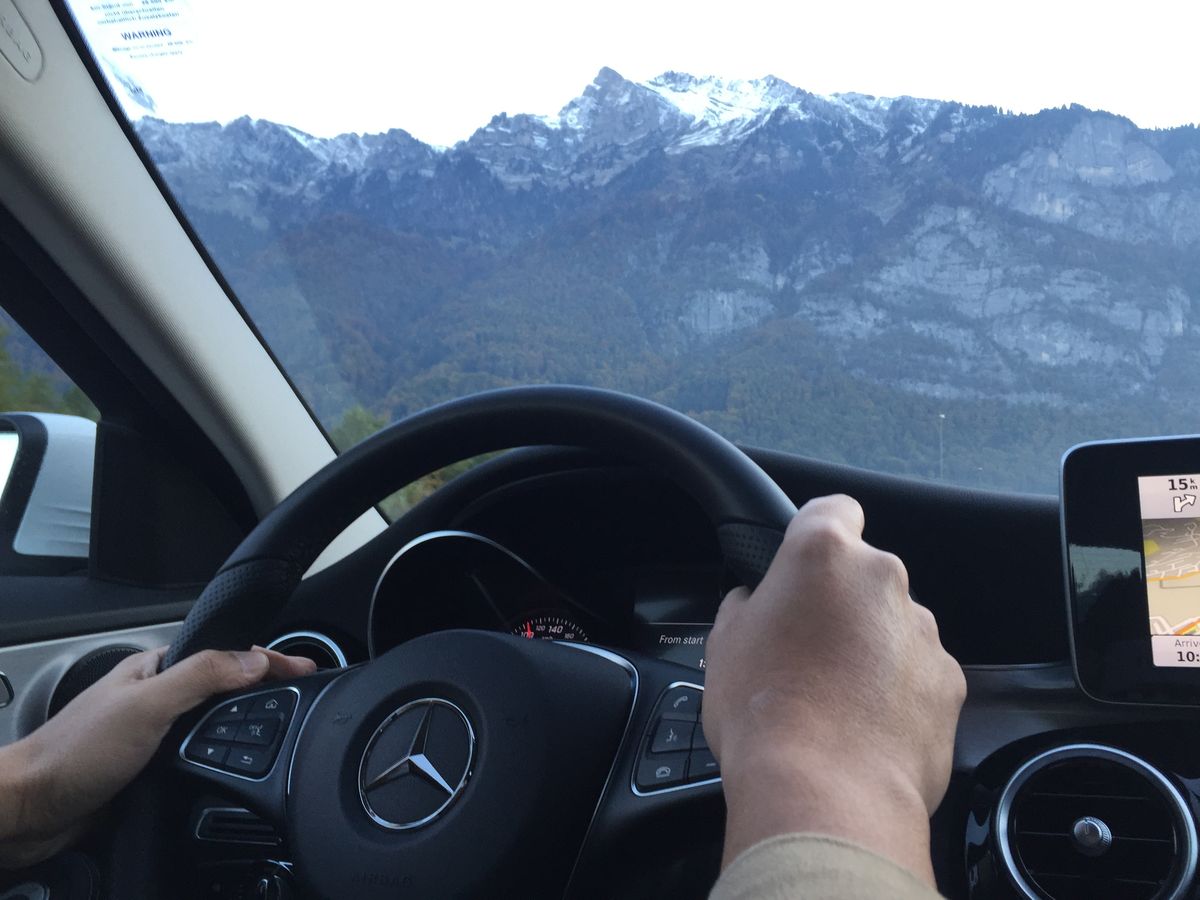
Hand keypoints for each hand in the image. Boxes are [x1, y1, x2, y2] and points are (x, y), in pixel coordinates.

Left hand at [0, 646, 315, 867]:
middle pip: (222, 685)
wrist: (29, 811)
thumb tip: (253, 661)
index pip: (225, 655)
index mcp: (154, 670)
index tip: (306, 668)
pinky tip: (235, 764)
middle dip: (263, 686)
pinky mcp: (148, 771)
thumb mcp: (146, 705)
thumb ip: (201, 677)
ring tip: (281, 720)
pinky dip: (221, 757)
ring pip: (211, 723)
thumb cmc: (72, 754)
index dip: (268, 660)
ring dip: (242, 722)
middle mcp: (154, 698)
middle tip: (303, 692)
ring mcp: (151, 735)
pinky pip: (197, 757)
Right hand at [703, 495, 965, 883]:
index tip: (805, 563)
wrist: (824, 792)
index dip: (817, 531)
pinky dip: (898, 692)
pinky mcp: (950, 681)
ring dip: (870, 650)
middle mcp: (882, 580)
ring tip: (834, 701)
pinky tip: (864, 728)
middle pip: (863, 576)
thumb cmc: (766, 712)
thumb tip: (757, 605)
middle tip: (806, 652)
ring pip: (893, 626)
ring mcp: (923, 631)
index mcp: (823, 554)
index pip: (833, 508)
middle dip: (841, 605)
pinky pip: (919, 673)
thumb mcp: (724, 644)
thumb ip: (748, 606)